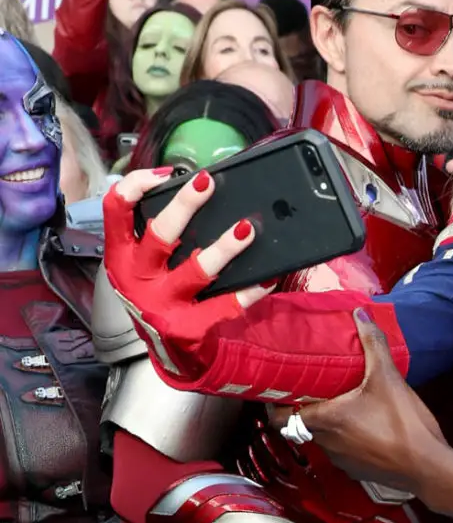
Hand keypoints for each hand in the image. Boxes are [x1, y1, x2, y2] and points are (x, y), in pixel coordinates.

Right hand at [102, 168, 271, 381]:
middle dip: (184, 205)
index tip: (166, 173)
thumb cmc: (160, 290)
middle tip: (207, 182)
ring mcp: (161, 304)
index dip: (136, 185)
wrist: (167, 349)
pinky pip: (224, 305)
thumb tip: (201, 185)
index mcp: (122, 254)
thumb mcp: (146, 261)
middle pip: (160, 235)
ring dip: (224, 248)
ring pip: (196, 270)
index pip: (116, 210)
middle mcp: (136, 278)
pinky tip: (267, 277)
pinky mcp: (187, 326)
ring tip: (246, 229)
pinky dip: (248, 290)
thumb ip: (160, 229)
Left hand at [269, 309, 446, 493]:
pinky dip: (346, 436)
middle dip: (305, 406)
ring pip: (322, 437)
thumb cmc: (402, 423)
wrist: (427, 466)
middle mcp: (325, 442)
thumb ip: (373, 344)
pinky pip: (342, 450)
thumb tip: (361, 314)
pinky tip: (365, 423)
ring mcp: (341, 459)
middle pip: (300, 425)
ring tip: (340, 401)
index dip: (274, 404)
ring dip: (327, 422)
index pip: (278, 418)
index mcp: (324, 420)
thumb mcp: (387, 377)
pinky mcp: (357, 469)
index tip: (280, 388)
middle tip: (314, 386)